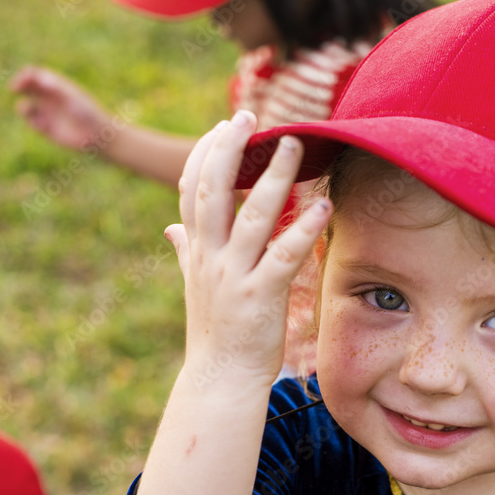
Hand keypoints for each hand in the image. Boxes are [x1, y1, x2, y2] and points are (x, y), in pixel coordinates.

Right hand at [11, 66, 112, 150]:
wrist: (97, 135)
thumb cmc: (87, 112)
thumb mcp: (72, 96)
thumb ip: (55, 87)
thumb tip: (37, 77)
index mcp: (56, 86)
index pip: (35, 74)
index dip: (25, 75)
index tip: (21, 81)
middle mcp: (50, 97)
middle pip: (27, 87)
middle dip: (19, 86)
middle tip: (15, 89)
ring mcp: (47, 112)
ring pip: (25, 105)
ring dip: (22, 107)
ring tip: (29, 109)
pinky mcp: (47, 128)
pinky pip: (32, 122)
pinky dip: (31, 121)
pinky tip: (41, 125)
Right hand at [167, 111, 331, 387]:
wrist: (220, 379)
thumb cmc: (214, 332)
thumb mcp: (195, 285)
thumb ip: (185, 251)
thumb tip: (171, 229)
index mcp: (197, 251)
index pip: (191, 189)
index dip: (206, 153)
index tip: (225, 125)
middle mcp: (211, 258)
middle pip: (214, 190)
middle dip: (229, 148)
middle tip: (250, 114)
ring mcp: (234, 276)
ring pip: (252, 216)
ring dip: (274, 176)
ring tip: (295, 144)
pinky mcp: (261, 296)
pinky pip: (283, 255)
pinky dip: (303, 228)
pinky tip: (322, 206)